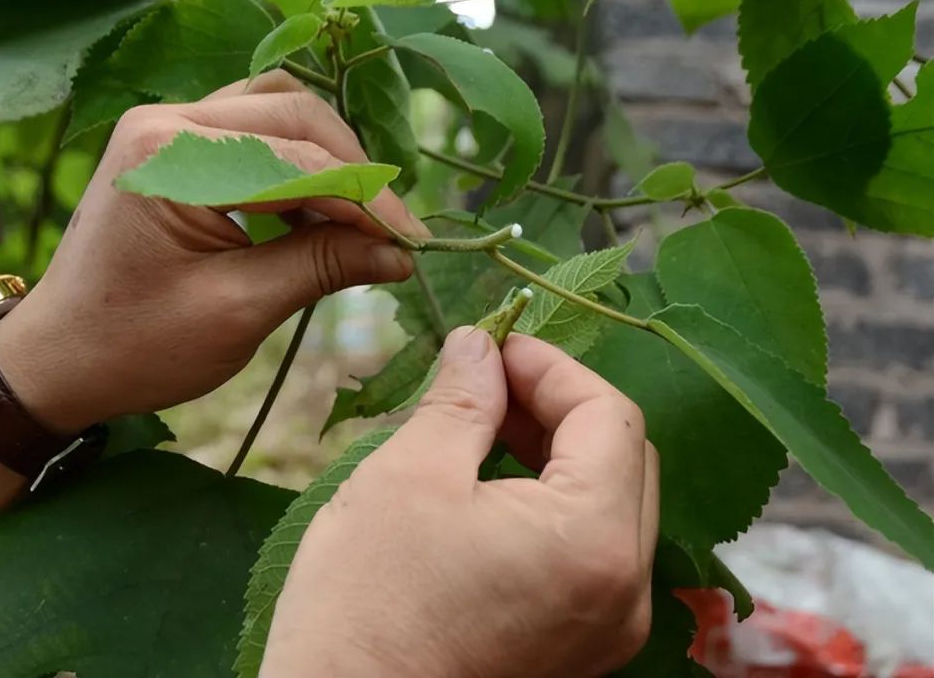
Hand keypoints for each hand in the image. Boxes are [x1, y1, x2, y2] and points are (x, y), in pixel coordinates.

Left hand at [0, 71, 426, 432]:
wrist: (58, 360)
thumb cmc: (137, 347)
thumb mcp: (238, 311)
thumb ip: (320, 268)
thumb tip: (399, 255)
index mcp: (172, 156)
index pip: (298, 159)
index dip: (366, 201)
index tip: (413, 243)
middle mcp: (167, 122)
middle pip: (292, 113)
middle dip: (352, 171)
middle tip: (392, 232)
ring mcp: (166, 128)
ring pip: (276, 112)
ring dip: (327, 159)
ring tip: (358, 220)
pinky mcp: (172, 147)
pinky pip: (252, 133)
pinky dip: (294, 163)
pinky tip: (314, 213)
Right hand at [261, 329, 658, 677]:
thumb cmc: (366, 598)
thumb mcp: (409, 475)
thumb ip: (462, 399)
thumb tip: (480, 345)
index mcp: (593, 538)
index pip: (609, 416)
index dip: (551, 367)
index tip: (493, 346)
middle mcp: (625, 589)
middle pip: (623, 459)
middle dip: (558, 407)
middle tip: (486, 384)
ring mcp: (609, 628)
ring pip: (610, 506)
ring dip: (558, 454)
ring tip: (484, 430)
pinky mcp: (581, 650)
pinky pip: (591, 554)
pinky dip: (554, 507)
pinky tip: (494, 491)